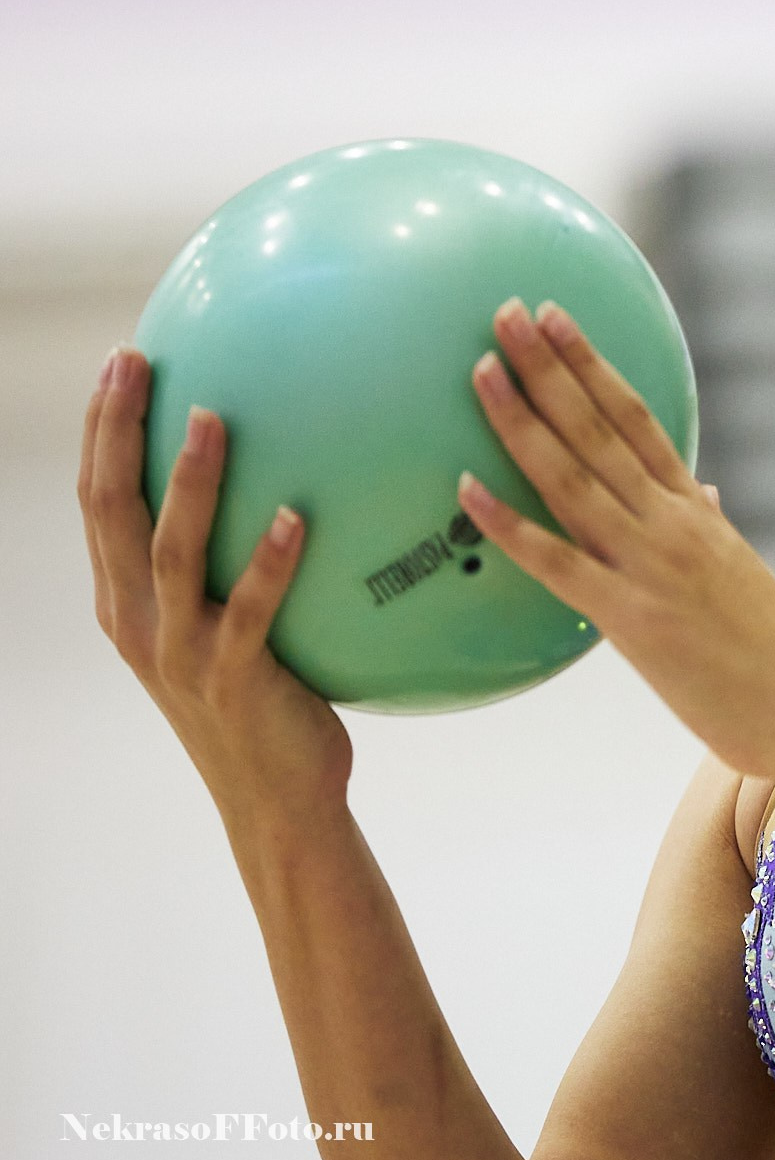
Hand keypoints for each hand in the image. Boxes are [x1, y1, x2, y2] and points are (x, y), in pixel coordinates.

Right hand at [78, 348, 351, 824]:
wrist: (276, 798)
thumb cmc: (266, 700)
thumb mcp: (230, 623)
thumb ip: (233, 561)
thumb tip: (287, 476)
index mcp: (125, 602)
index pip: (97, 500)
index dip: (101, 430)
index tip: (121, 361)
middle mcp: (137, 621)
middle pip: (109, 511)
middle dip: (116, 432)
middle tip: (136, 363)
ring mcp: (179, 651)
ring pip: (169, 553)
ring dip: (189, 483)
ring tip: (214, 418)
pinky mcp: (231, 677)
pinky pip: (249, 610)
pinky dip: (267, 562)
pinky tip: (293, 516)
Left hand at [459, 298, 774, 776]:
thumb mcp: (746, 577)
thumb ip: (713, 528)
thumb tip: (703, 491)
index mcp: (698, 512)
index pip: (637, 418)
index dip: (592, 364)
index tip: (556, 320)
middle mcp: (673, 522)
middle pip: (599, 427)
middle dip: (548, 366)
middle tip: (505, 312)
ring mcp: (650, 564)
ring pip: (573, 476)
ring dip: (522, 419)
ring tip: (480, 368)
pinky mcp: (630, 617)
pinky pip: (557, 562)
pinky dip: (509, 524)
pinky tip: (466, 489)